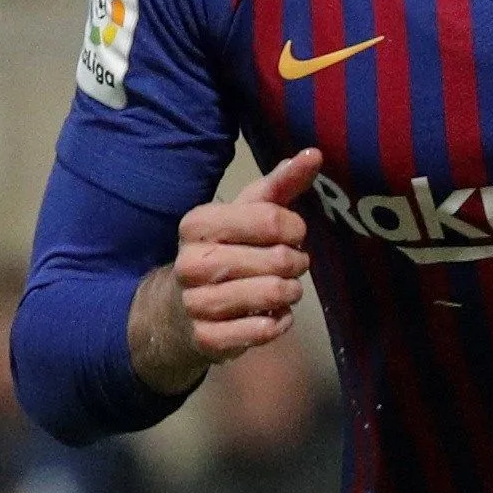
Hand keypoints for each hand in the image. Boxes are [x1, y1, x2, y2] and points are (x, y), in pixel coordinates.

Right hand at [133, 148, 322, 393]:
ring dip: (290, 293)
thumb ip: (281, 184)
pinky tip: (272, 315)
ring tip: (285, 289)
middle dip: (295, 263)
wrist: (177, 310)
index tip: (291, 234)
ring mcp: (196, 303)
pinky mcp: (206, 338)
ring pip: (272, 295)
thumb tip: (315, 154)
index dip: (294, 228)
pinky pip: (262, 330)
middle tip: (290, 265)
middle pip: (277, 259)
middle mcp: (191, 263)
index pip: (272, 219)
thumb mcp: (246, 213)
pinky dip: (278, 323)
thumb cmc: (224, 251)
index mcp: (198, 224)